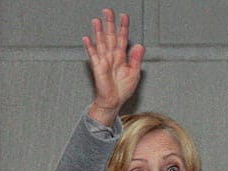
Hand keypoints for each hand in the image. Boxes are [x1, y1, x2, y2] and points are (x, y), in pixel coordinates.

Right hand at [83, 8, 144, 126]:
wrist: (114, 102)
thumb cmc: (122, 89)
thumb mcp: (134, 73)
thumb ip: (136, 59)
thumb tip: (139, 45)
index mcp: (121, 57)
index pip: (122, 38)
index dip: (123, 27)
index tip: (124, 16)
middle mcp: (112, 56)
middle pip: (110, 36)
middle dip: (109, 23)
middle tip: (108, 11)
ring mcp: (104, 61)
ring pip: (101, 42)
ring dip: (99, 31)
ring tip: (97, 20)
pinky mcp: (98, 67)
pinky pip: (93, 55)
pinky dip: (90, 47)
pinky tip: (87, 39)